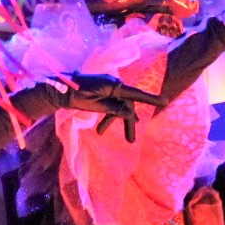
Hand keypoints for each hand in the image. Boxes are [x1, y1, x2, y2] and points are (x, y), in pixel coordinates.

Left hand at [31, 73, 164, 141]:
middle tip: (130, 141)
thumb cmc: (75, 95)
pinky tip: (103, 127)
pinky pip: (112, 103)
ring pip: (119, 105)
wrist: (59, 87)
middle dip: (128, 121)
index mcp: (113, 84)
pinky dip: (110, 114)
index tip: (165, 101)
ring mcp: (109, 86)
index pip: (135, 94)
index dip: (151, 99)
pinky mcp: (103, 90)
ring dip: (115, 120)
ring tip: (106, 134)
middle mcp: (114, 83)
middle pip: (127, 103)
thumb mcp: (95, 105)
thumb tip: (130, 114)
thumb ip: (113, 109)